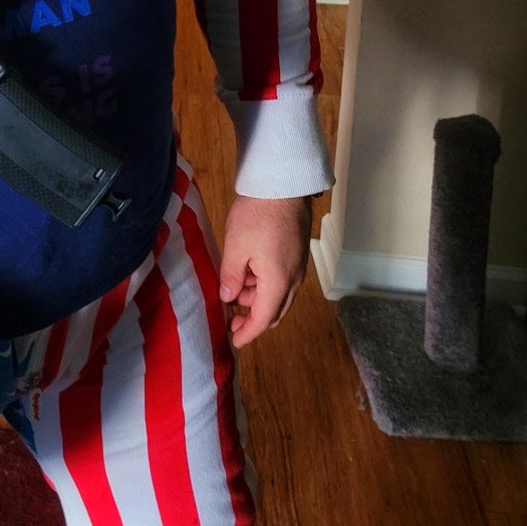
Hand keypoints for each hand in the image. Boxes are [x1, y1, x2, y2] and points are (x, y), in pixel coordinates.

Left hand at [217, 194, 312, 350]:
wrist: (283, 185)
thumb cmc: (257, 215)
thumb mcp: (235, 247)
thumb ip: (231, 277)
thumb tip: (227, 298)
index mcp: (278, 282)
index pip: (264, 319)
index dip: (248, 332)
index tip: (234, 340)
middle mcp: (293, 279)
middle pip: (276, 311)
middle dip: (254, 319)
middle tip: (232, 320)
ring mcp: (298, 265)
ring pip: (280, 295)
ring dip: (258, 299)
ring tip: (234, 291)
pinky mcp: (298, 252)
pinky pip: (283, 279)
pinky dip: (266, 285)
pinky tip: (248, 273)